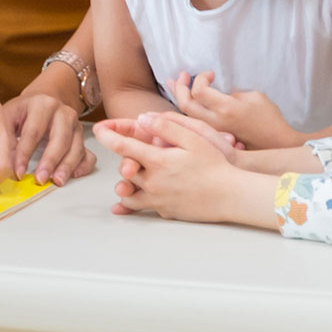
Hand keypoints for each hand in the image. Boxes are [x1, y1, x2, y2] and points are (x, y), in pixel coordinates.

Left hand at [2, 93, 95, 185]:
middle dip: (49, 161)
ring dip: (66, 166)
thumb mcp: (8, 116)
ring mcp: (75, 125)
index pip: (33, 132)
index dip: (25, 154)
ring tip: (56, 181)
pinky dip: (83, 165)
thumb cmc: (23, 112)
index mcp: (41, 104)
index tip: (18, 172)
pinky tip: (74, 175)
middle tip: (40, 179)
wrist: (43, 101)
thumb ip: (5, 138)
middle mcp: (62, 112)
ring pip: (75, 147)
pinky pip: (88, 153)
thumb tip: (3, 165)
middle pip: (59, 139)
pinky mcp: (82, 137)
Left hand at [94, 113, 239, 220]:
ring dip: (125, 184)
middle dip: (123, 161)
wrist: (233, 197)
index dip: (107, 135)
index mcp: (158, 162)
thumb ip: (166, 126)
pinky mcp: (166, 212)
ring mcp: (159, 201)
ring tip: (128, 176)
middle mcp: (154, 183)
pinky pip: (144, 208)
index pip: (123, 147)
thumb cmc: (216, 165)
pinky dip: (135, 203)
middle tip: (126, 153)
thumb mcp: (193, 138)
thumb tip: (142, 119)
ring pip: (129, 194)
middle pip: (125, 171)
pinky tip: (126, 204)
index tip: (98, 129)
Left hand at [165, 72, 298, 149]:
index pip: (198, 91)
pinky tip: (182, 99)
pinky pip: (193, 122)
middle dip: (180, 86)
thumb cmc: (269, 118)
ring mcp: (213, 131)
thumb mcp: (254, 97)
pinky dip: (184, 109)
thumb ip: (230, 93)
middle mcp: (216, 121)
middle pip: (185, 104)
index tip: (210, 74)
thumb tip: (215, 93)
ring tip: (173, 83)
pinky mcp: (214, 136)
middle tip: (182, 75)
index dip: (200, 78)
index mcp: (226, 109)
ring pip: (185, 114)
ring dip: (178, 97)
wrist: (277, 144)